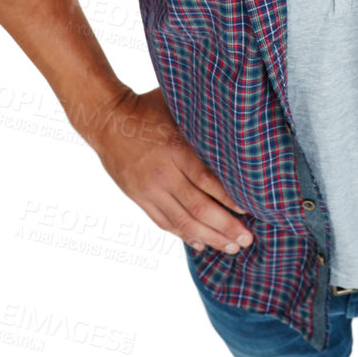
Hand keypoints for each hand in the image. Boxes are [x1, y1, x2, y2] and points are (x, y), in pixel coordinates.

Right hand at [89, 86, 253, 255]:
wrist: (107, 120)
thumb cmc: (147, 108)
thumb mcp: (177, 109)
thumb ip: (203, 125)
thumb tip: (236, 129)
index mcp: (175, 150)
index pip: (208, 181)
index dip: (230, 199)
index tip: (250, 210)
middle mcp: (162, 174)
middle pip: (198, 208)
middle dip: (226, 227)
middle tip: (247, 239)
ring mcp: (149, 190)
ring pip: (182, 221)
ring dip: (209, 237)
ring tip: (231, 247)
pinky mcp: (138, 198)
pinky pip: (163, 222)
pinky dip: (183, 235)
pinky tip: (200, 243)